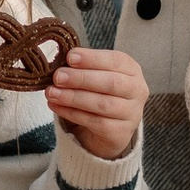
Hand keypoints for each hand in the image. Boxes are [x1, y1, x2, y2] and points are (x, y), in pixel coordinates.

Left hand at [46, 43, 148, 158]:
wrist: (108, 128)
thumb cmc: (99, 93)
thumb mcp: (96, 75)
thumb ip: (82, 67)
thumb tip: (58, 61)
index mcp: (132, 70)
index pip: (116, 60)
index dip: (92, 58)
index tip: (70, 57)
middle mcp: (137, 91)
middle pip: (111, 83)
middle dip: (81, 78)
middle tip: (57, 76)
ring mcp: (132, 114)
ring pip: (103, 104)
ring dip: (74, 97)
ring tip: (51, 92)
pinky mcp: (121, 133)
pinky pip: (95, 122)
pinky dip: (72, 113)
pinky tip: (56, 106)